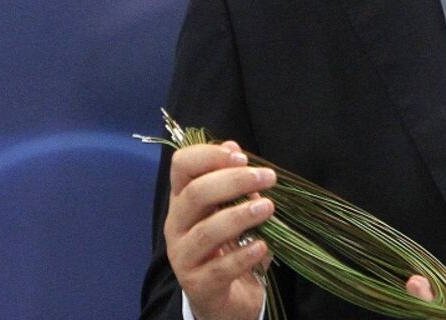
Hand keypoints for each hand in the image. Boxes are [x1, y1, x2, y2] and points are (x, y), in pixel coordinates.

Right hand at [164, 141, 276, 319]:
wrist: (226, 298)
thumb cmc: (230, 245)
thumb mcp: (232, 209)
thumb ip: (233, 181)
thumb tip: (232, 147)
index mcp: (183, 200)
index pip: (181, 166)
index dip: (210, 156)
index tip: (242, 157)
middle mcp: (176, 226)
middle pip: (196, 194)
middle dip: (234, 181)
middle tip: (267, 177)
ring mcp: (184, 256)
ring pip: (207, 231)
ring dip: (241, 215)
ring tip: (269, 208)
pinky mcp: (198, 285)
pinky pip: (220, 268)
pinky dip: (244, 255)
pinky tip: (263, 246)